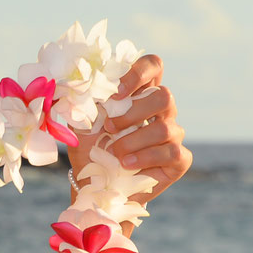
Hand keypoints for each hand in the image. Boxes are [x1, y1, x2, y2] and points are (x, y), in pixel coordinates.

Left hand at [70, 54, 191, 200]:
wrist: (95, 185)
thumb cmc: (90, 149)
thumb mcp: (81, 121)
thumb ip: (81, 100)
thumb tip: (74, 81)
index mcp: (141, 94)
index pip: (153, 66)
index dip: (139, 72)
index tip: (116, 92)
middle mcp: (162, 111)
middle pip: (164, 95)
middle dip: (134, 112)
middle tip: (110, 127)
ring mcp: (173, 134)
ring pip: (165, 127)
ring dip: (134, 141)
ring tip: (115, 153)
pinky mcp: (179, 160)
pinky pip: (173, 152)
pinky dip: (146, 158)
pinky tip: (128, 165)